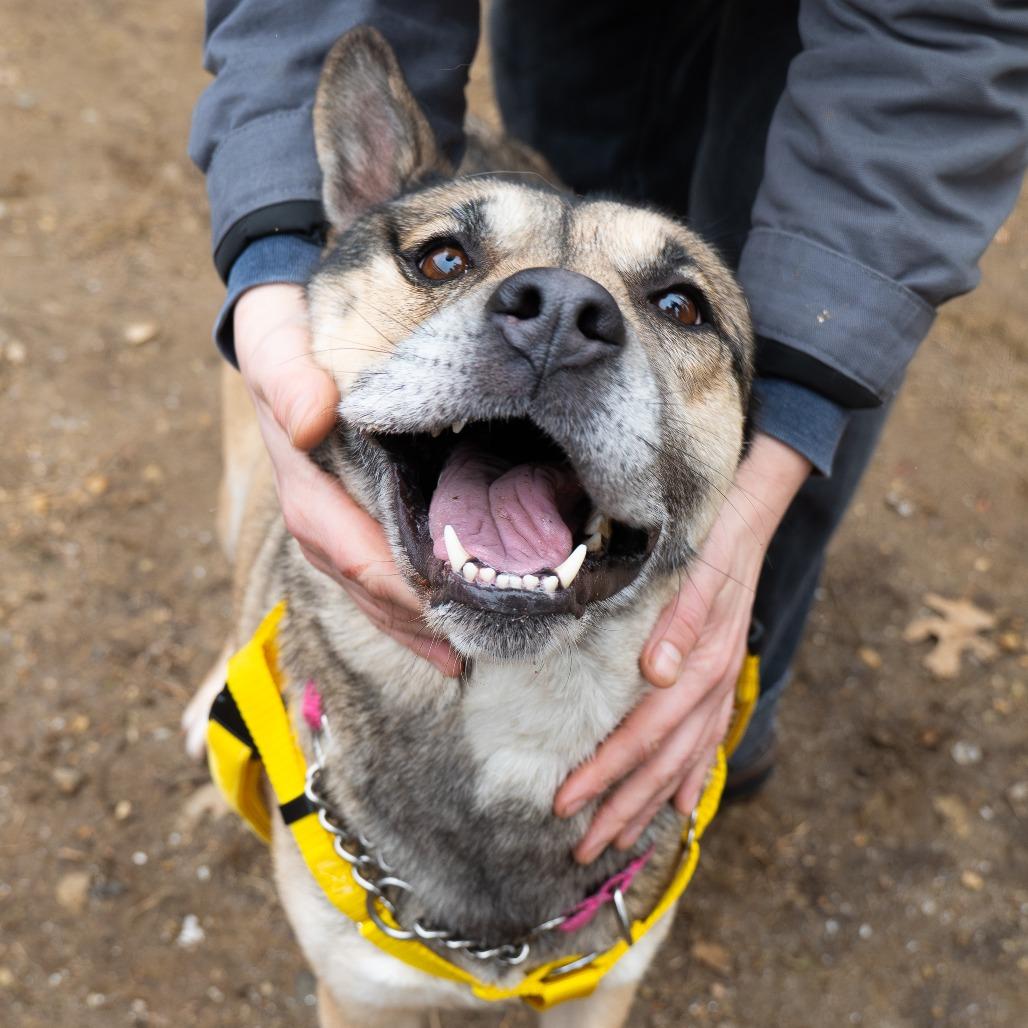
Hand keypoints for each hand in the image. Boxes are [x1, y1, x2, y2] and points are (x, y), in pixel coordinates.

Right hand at [233, 283, 460, 676]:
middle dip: (411, 622)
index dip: (398, 584)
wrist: (276, 335)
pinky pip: (372, 572)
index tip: (447, 608)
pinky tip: (438, 627)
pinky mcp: (348, 518)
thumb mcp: (277, 346)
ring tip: (458, 658)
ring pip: (368, 589)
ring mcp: (329, 523)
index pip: (351, 549)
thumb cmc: (284, 341)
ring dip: (410, 626)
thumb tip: (308, 421)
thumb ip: (289, 378)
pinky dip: (404, 604)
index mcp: (304, 485)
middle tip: (466, 652)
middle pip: (364, 584)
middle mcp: (315, 516)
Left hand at [555, 432, 810, 861]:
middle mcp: (713, 684)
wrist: (749, 517)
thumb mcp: (694, 570)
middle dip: (621, 808)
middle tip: (582, 849)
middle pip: (662, 763)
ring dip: (650, 804)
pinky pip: (707, 739)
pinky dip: (693, 775)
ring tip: (622, 840)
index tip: (564, 803)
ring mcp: (720, 684)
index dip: (604, 772)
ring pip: (684, 761)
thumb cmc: (712, 541)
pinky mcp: (720, 676)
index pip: (643, 733)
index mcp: (700, 663)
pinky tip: (681, 804)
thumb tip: (657, 673)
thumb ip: (677, 621)